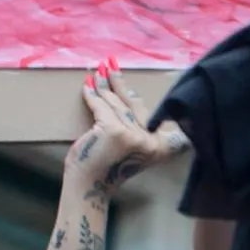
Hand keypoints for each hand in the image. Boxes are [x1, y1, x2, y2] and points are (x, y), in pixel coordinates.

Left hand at [67, 59, 191, 199]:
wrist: (89, 186)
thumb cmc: (107, 168)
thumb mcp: (132, 149)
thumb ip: (138, 129)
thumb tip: (128, 94)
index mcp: (162, 148)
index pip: (159, 116)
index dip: (144, 93)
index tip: (134, 75)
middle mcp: (151, 141)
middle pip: (135, 104)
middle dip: (120, 82)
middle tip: (110, 63)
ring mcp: (133, 135)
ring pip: (117, 105)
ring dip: (104, 86)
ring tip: (98, 71)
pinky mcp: (114, 131)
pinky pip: (101, 107)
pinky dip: (92, 95)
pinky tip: (88, 85)